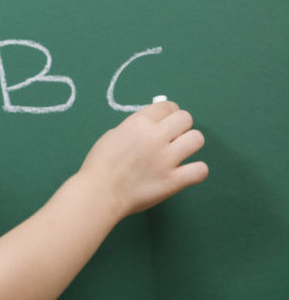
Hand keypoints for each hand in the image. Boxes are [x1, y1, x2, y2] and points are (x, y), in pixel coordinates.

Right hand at [79, 101, 207, 218]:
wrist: (99, 193)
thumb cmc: (100, 164)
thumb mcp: (113, 135)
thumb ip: (136, 128)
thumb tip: (153, 125)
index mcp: (139, 123)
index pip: (167, 106)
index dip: (168, 112)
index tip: (166, 121)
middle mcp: (156, 137)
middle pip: (185, 118)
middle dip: (180, 126)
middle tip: (172, 137)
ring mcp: (167, 159)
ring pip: (197, 139)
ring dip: (189, 144)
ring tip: (178, 153)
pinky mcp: (173, 180)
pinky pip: (201, 169)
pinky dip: (195, 170)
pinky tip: (185, 172)